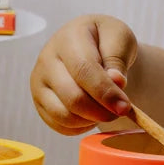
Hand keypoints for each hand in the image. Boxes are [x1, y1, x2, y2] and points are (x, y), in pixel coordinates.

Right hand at [29, 14, 135, 134]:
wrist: (94, 47)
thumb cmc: (108, 41)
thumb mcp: (121, 38)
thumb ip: (118, 59)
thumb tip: (116, 81)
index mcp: (68, 37)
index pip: (83, 70)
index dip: (105, 92)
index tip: (124, 107)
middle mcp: (46, 59)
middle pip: (72, 97)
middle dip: (101, 111)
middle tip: (121, 111)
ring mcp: (39, 82)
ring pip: (64, 115)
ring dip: (92, 120)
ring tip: (108, 109)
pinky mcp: (39, 101)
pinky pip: (59, 125)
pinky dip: (81, 127)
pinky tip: (94, 114)